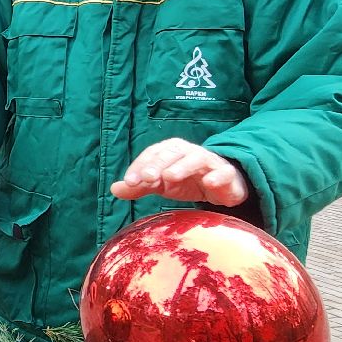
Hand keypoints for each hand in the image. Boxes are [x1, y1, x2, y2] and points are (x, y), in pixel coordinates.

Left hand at [109, 139, 249, 205]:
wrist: (222, 184)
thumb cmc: (187, 180)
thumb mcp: (162, 185)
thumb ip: (140, 186)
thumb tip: (114, 189)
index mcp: (170, 151)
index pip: (152, 155)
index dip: (139, 167)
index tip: (129, 182)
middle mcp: (188, 152)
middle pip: (171, 153)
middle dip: (157, 165)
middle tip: (146, 178)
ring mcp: (209, 162)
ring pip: (196, 158)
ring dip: (182, 166)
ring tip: (169, 177)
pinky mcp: (226, 174)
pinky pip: (223, 172)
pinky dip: (216, 176)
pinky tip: (209, 183)